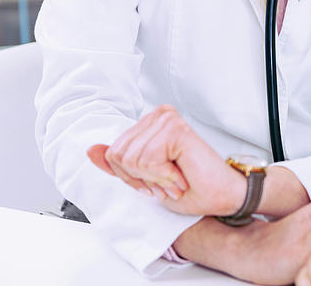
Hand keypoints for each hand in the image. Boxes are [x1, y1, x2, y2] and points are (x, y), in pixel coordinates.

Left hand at [86, 104, 243, 215]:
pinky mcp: (176, 129)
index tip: (157, 180)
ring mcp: (167, 119)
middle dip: (141, 178)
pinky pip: (147, 159)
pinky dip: (163, 175)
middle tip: (167, 181)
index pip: (113, 152)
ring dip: (154, 178)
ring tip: (176, 177)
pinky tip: (181, 173)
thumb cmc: (189, 188)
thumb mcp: (143, 178)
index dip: (130, 176)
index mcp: (149, 123)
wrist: (219, 196)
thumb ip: (118, 163)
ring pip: (131, 158)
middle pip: (118, 155)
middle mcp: (158, 115)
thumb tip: (91, 150)